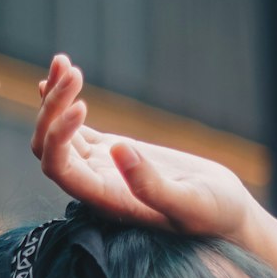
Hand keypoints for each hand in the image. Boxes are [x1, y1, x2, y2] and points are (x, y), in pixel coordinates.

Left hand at [31, 55, 258, 243]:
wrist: (228, 214)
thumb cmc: (215, 217)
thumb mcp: (192, 204)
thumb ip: (154, 187)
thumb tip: (118, 150)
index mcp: (106, 201)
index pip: (58, 168)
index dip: (57, 135)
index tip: (82, 106)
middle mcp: (95, 186)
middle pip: (48, 147)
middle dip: (52, 108)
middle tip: (73, 71)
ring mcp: (101, 167)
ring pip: (58, 133)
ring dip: (55, 97)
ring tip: (64, 61)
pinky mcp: (114, 151)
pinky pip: (75, 128)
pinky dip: (63, 101)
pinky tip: (59, 75)